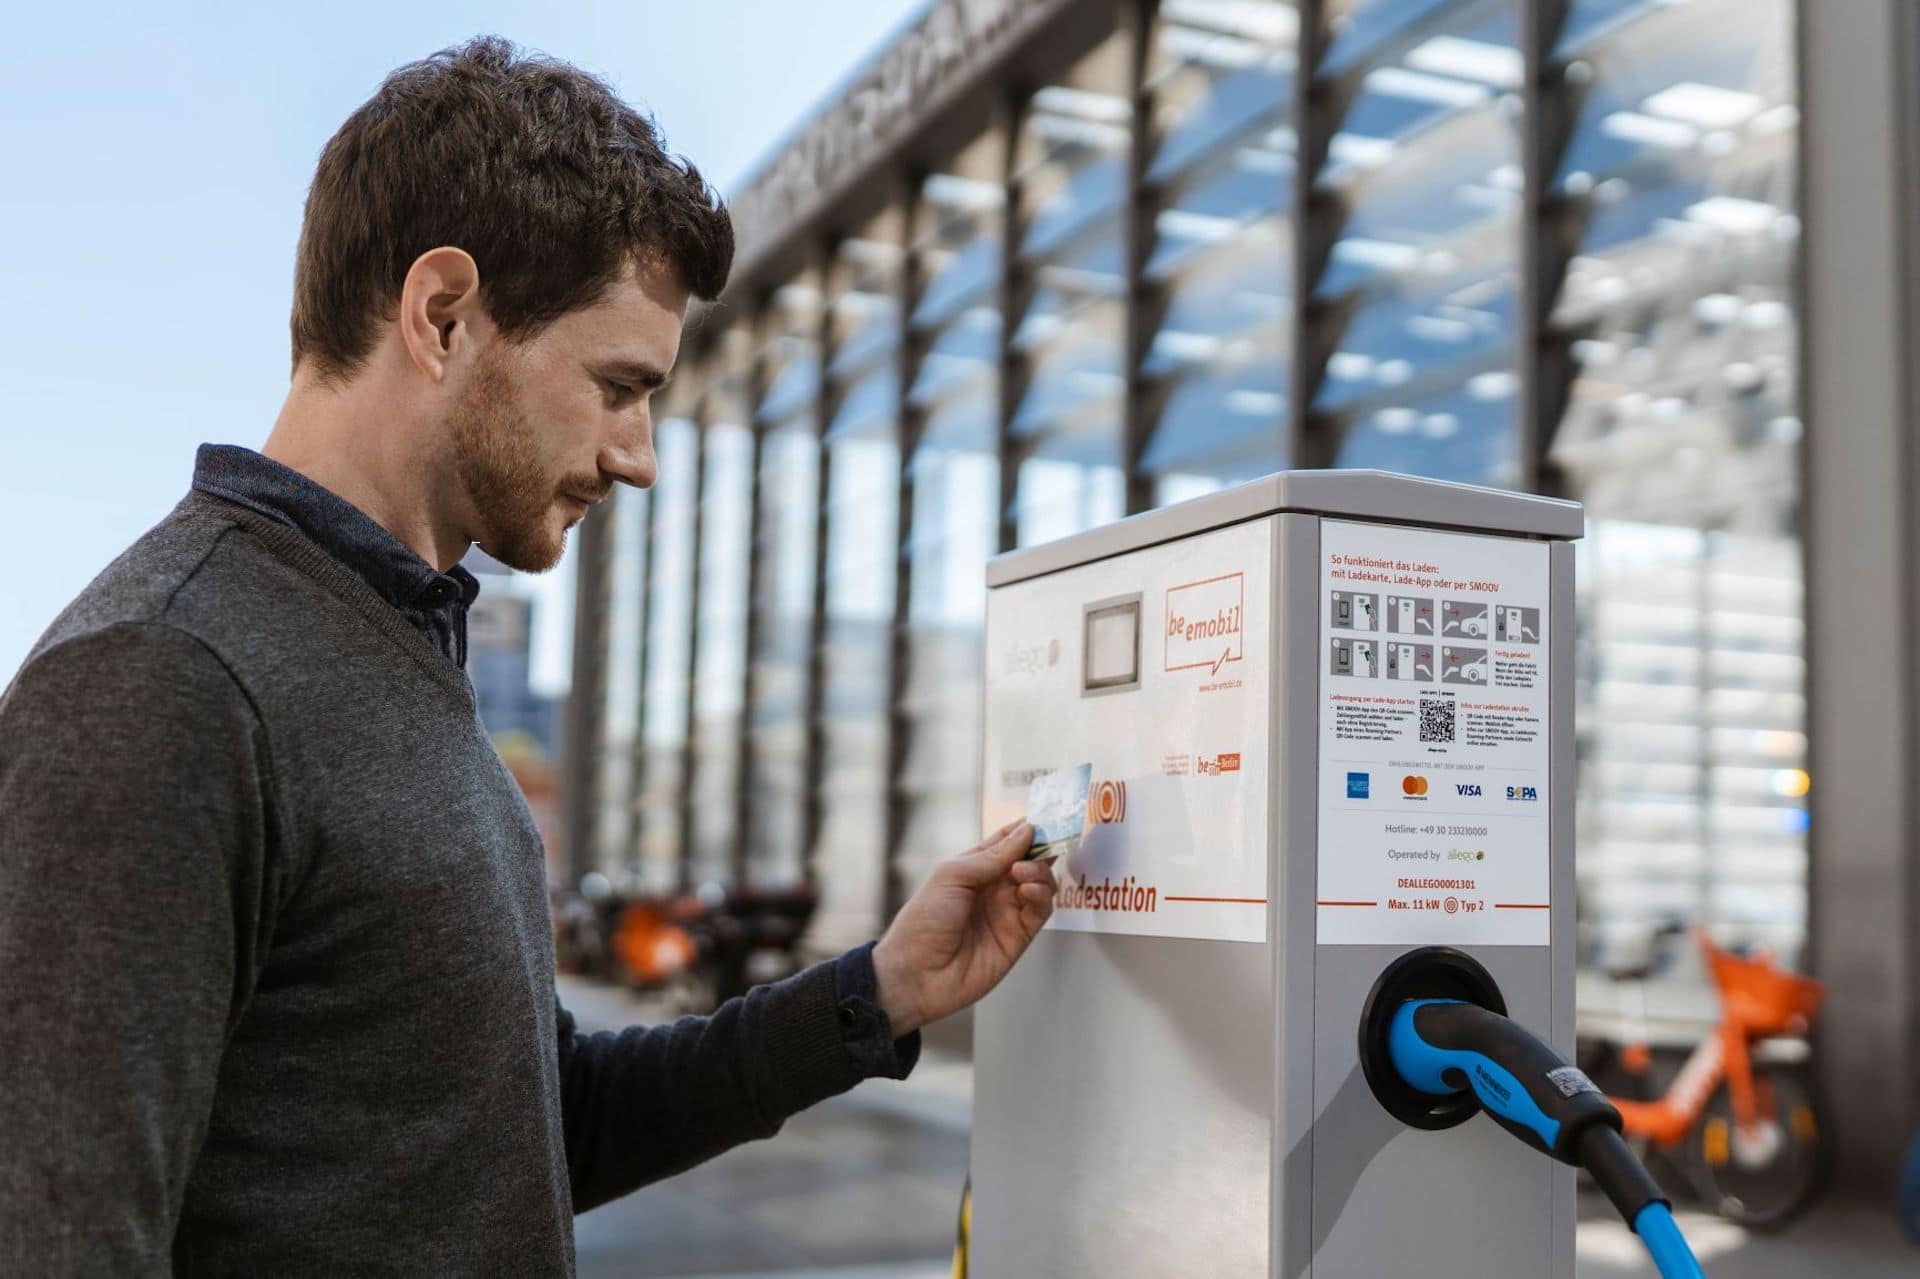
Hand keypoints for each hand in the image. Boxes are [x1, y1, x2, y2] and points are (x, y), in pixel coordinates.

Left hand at [869, 819, 1056, 1036]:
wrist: (916, 974)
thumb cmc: (923, 922)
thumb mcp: (953, 875)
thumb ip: (992, 855)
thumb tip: (1026, 831)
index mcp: (973, 869)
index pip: (1006, 842)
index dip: (1025, 829)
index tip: (1043, 819)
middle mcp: (992, 889)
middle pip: (1029, 861)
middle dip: (1038, 850)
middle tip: (1043, 844)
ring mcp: (1006, 913)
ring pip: (1040, 884)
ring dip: (1039, 872)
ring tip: (1022, 874)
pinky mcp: (1018, 937)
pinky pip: (1041, 911)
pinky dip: (1041, 896)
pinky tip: (1027, 891)